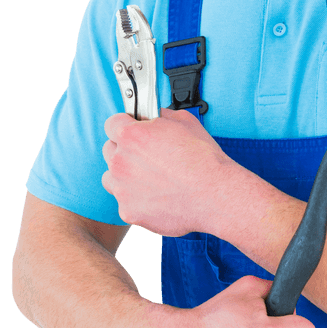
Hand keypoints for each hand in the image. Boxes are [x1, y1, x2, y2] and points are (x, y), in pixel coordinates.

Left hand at [102, 108, 231, 234]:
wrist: (215, 196)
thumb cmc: (204, 161)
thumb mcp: (185, 122)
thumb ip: (161, 116)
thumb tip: (155, 116)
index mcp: (132, 136)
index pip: (111, 124)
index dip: (124, 126)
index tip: (132, 132)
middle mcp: (121, 162)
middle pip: (109, 151)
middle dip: (124, 152)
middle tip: (146, 158)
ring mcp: (122, 189)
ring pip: (112, 178)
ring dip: (125, 177)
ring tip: (150, 180)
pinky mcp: (129, 211)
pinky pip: (125, 203)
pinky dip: (137, 201)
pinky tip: (157, 198)